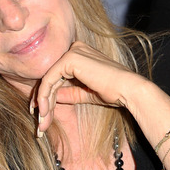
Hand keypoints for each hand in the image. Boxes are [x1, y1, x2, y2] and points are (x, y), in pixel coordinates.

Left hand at [31, 41, 147, 132]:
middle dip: (44, 101)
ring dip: (44, 103)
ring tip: (43, 121)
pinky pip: (49, 79)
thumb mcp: (85, 93)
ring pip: (48, 80)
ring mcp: (72, 52)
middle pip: (52, 77)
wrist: (128, 89)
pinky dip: (45, 97)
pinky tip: (45, 111)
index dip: (48, 94)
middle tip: (40, 121)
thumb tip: (52, 98)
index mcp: (81, 53)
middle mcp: (75, 48)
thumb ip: (69, 92)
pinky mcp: (69, 59)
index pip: (58, 74)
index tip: (42, 112)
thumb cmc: (113, 91)